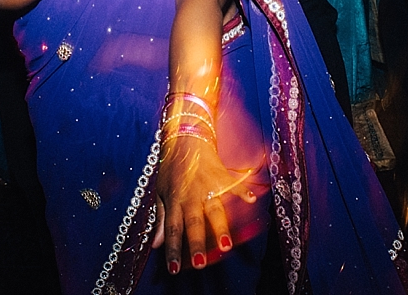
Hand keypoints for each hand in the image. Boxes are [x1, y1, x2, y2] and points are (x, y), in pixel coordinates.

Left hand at [152, 135, 257, 273]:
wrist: (185, 137)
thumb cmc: (172, 167)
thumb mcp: (162, 192)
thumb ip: (161, 218)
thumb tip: (155, 245)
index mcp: (175, 200)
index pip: (172, 229)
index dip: (172, 249)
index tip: (173, 269)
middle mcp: (191, 194)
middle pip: (194, 223)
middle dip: (197, 244)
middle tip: (200, 264)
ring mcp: (208, 185)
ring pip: (214, 209)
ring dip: (220, 228)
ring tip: (225, 246)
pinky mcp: (222, 175)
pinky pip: (233, 185)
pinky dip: (243, 191)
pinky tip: (251, 200)